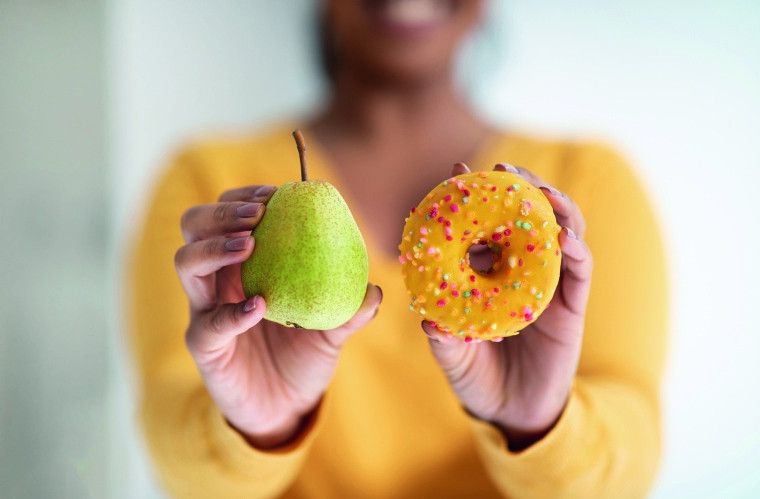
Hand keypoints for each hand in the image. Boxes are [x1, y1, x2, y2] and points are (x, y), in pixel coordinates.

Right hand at [175, 184, 382, 448]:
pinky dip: (231, 312)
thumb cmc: (303, 356)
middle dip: (221, 212)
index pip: (228, 213)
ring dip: (215, 247)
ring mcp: (206, 310)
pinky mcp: (204, 346)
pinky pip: (208, 324)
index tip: (274, 193)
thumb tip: (376, 289)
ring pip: (185, 262)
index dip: (244, 196)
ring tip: (249, 244)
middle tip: (256, 215)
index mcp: (244, 263)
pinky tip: (259, 306)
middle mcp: (218, 280)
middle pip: (194, 225)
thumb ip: (351, 309)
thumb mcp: (333, 329)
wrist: (286, 408)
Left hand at [422, 163, 592, 449]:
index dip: (475, 197)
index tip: (457, 170)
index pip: (484, 225)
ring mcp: (549, 285)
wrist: (512, 412)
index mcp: (488, 273)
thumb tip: (426, 319)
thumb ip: (443, 338)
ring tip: (541, 191)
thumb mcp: (453, 356)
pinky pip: (580, 272)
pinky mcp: (572, 307)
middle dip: (518, 187)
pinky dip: (577, 251)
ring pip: (560, 233)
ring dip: (554, 208)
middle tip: (503, 169)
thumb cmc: (477, 376)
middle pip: (526, 217)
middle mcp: (521, 271)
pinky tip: (566, 237)